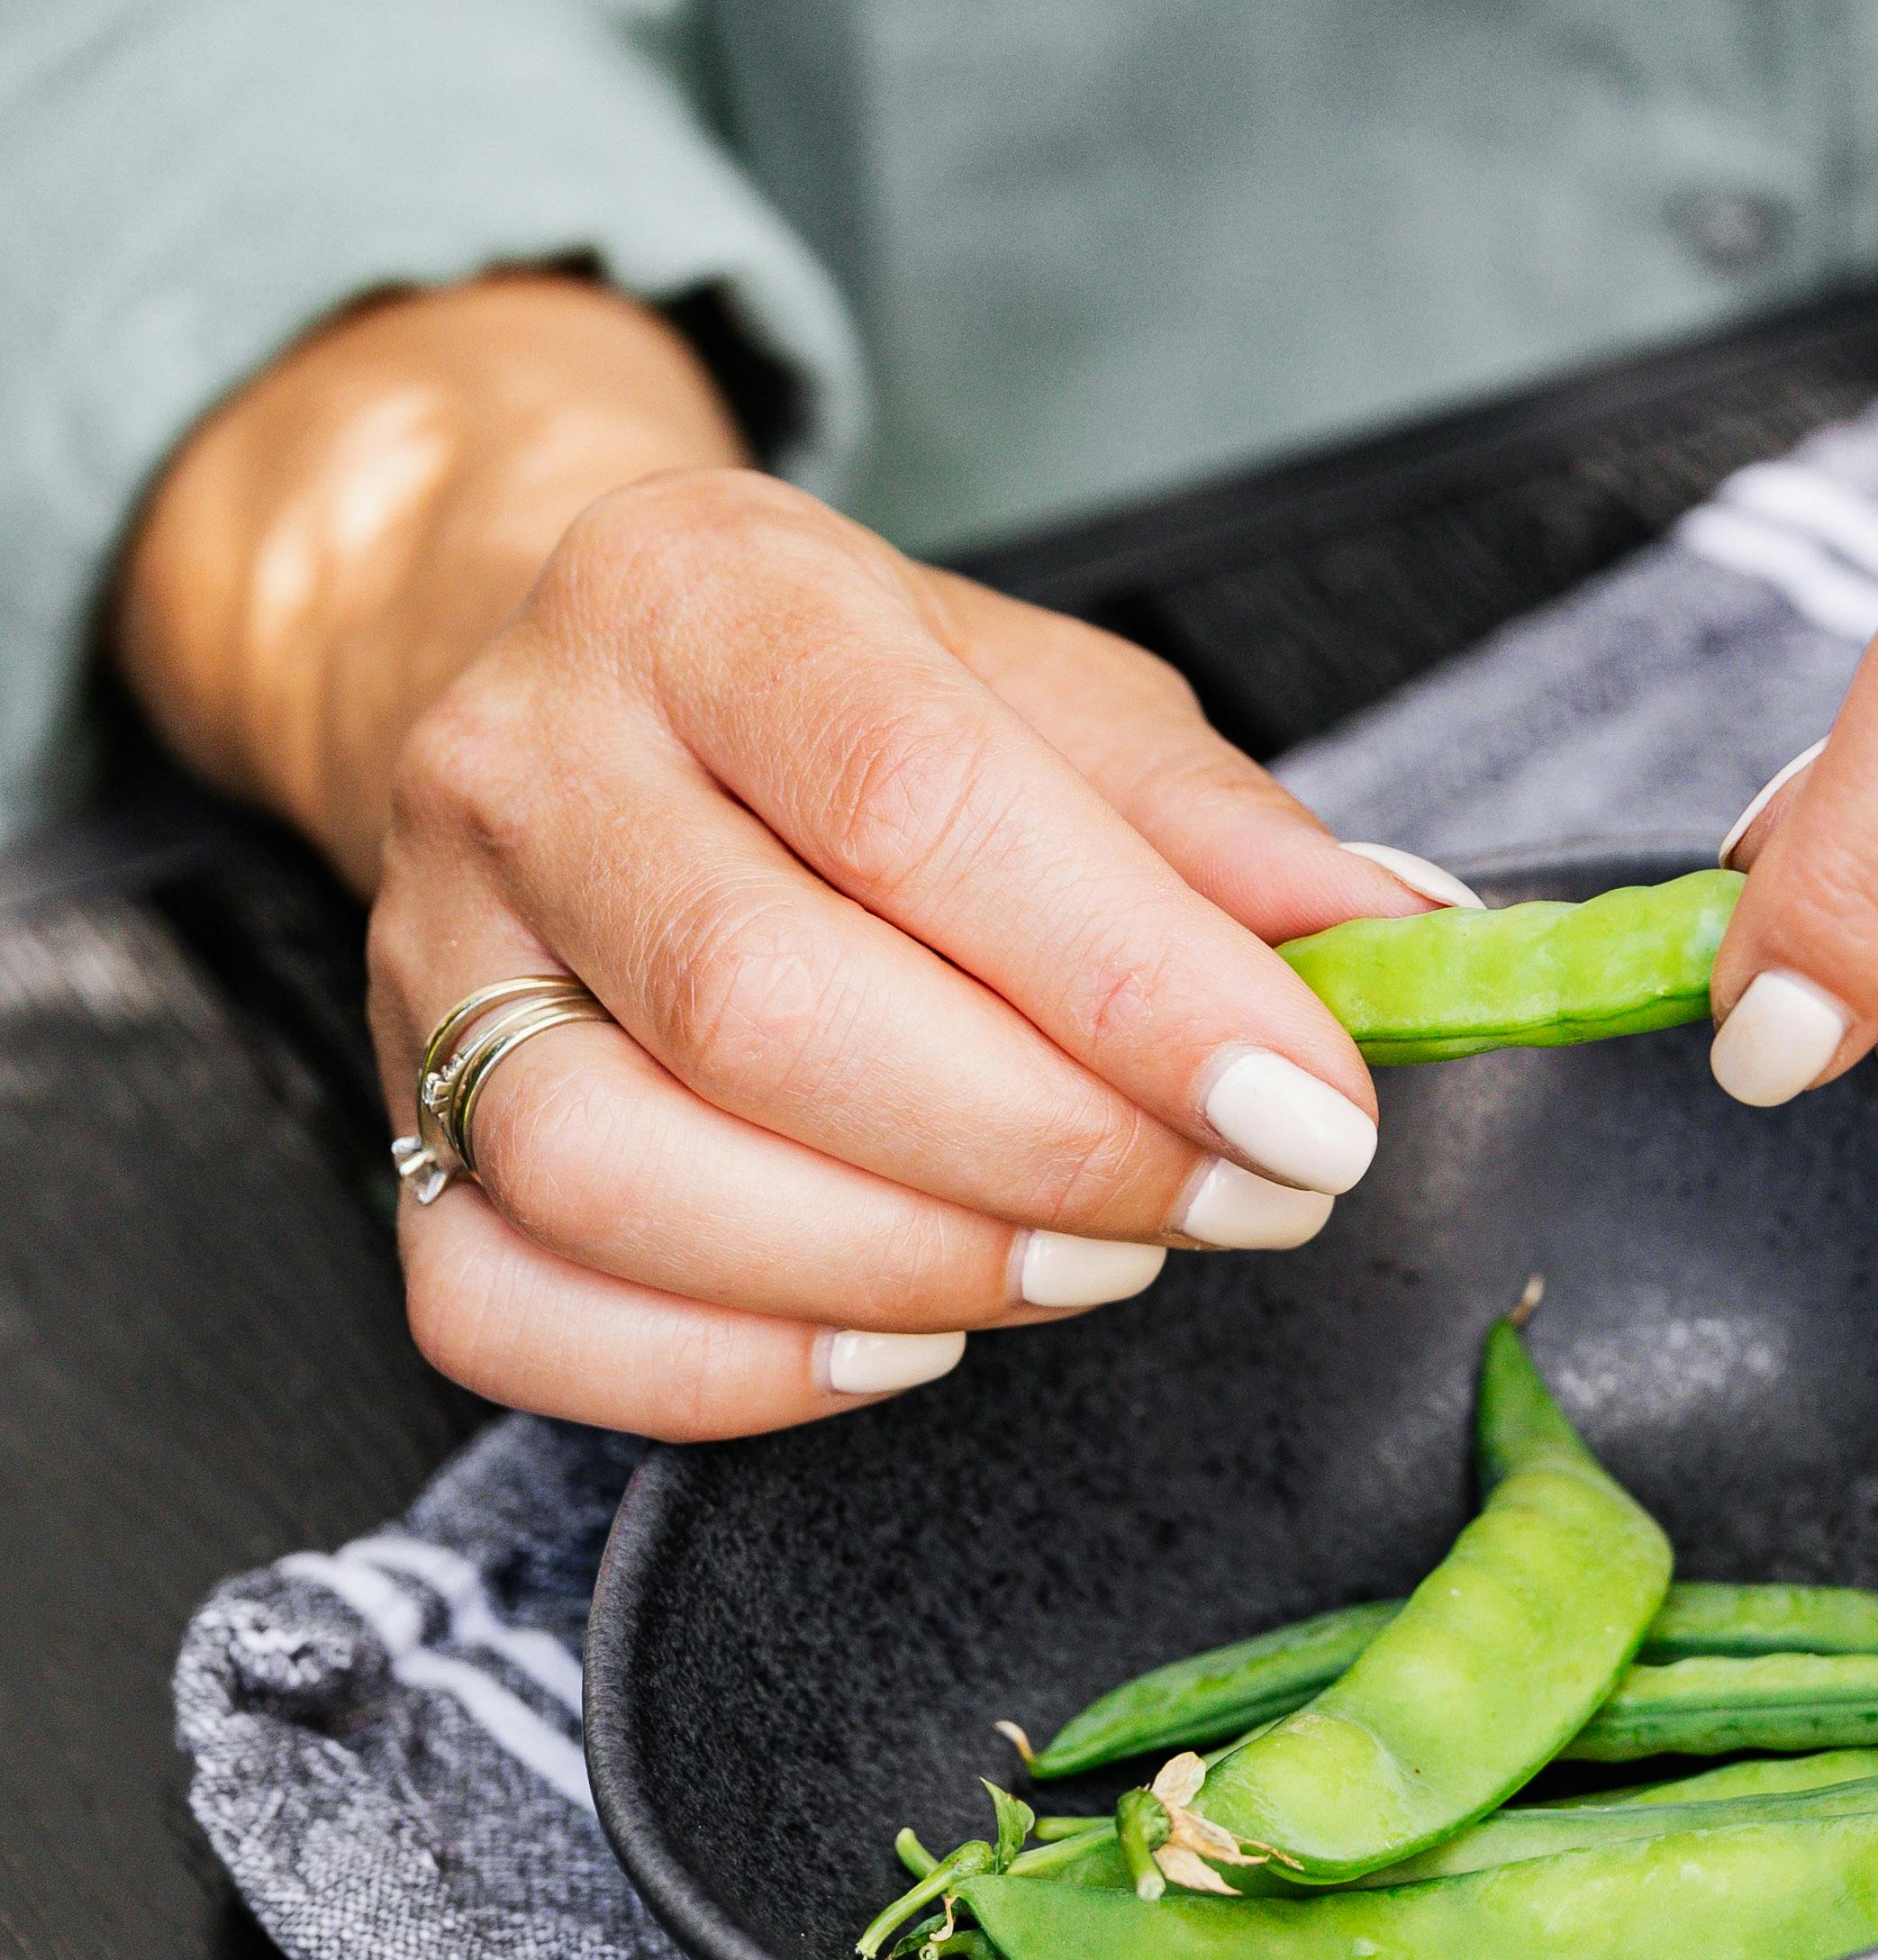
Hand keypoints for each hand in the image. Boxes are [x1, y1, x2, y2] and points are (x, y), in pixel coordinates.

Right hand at [112, 279, 1430, 1431]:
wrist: (577, 694)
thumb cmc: (849, 714)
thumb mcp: (1052, 701)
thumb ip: (1216, 829)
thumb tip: (1409, 942)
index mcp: (704, 590)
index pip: (915, 801)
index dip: (1130, 986)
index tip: (1307, 1108)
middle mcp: (526, 754)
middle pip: (760, 1004)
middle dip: (1040, 1146)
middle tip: (1226, 1203)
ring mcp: (427, 952)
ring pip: (614, 1169)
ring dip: (895, 1265)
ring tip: (1085, 1264)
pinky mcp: (386, 1129)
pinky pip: (502, 1302)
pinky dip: (718, 1369)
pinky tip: (894, 1348)